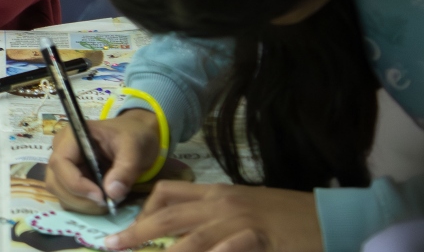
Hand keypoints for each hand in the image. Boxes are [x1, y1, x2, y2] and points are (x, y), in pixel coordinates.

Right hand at [47, 108, 160, 211]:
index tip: (102, 196)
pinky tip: (103, 202)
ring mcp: (64, 164)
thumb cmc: (134, 137)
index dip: (76, 183)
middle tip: (106, 203)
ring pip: (58, 192)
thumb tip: (111, 193)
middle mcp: (61, 149)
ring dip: (81, 204)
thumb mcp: (134, 149)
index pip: (60, 162)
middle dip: (79, 198)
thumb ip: (125, 170)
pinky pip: (68, 197)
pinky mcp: (70, 177)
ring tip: (107, 202)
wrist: (138, 135)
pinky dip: (83, 205)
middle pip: (55, 180)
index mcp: (72, 135)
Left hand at [102, 181, 320, 251]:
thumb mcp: (243, 210)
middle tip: (112, 247)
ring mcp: (240, 221)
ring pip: (194, 238)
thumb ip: (213, 217)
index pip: (167, 193)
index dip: (143, 211)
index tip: (128, 229)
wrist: (327, 217)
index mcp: (216, 193)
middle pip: (169, 216)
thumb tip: (183, 236)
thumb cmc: (285, 216)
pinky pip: (229, 249)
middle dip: (137, 232)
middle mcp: (222, 203)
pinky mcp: (260, 239)